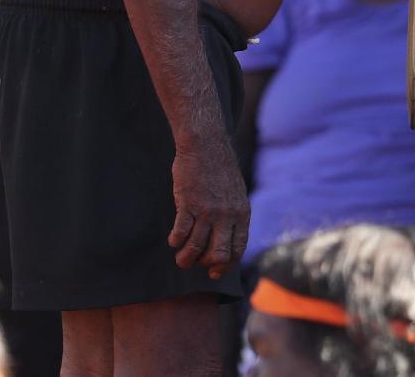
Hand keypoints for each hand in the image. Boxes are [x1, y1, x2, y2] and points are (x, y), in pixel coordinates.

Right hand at [168, 140, 249, 279]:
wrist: (206, 143)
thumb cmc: (219, 168)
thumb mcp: (235, 192)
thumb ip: (233, 214)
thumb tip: (226, 238)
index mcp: (241, 212)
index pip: (238, 249)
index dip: (226, 265)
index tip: (214, 271)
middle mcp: (226, 215)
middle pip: (218, 255)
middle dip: (206, 265)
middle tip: (196, 262)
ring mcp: (207, 210)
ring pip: (195, 249)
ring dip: (185, 259)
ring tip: (180, 258)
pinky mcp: (188, 204)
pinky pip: (180, 233)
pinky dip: (175, 241)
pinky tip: (173, 240)